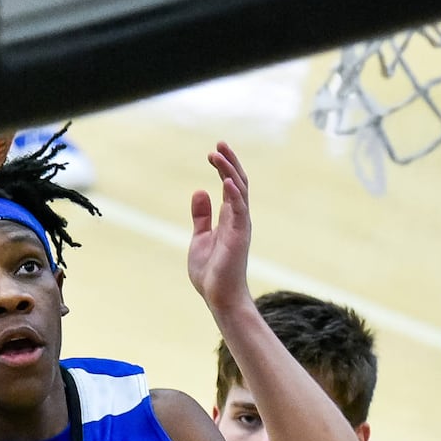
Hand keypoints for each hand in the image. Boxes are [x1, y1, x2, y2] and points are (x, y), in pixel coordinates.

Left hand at [187, 141, 252, 313]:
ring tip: (217, 153)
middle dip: (229, 162)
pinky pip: (239, 210)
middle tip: (219, 143)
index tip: (213, 152)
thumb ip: (201, 216)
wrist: (219, 297)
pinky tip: (225, 179)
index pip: (230, 186)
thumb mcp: (200, 238)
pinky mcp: (239, 235)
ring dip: (229, 171)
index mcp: (230, 218)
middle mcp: (238, 218)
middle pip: (238, 182)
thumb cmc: (212, 272)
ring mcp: (240, 226)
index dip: (223, 167)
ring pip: (239, 191)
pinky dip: (233, 193)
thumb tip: (200, 190)